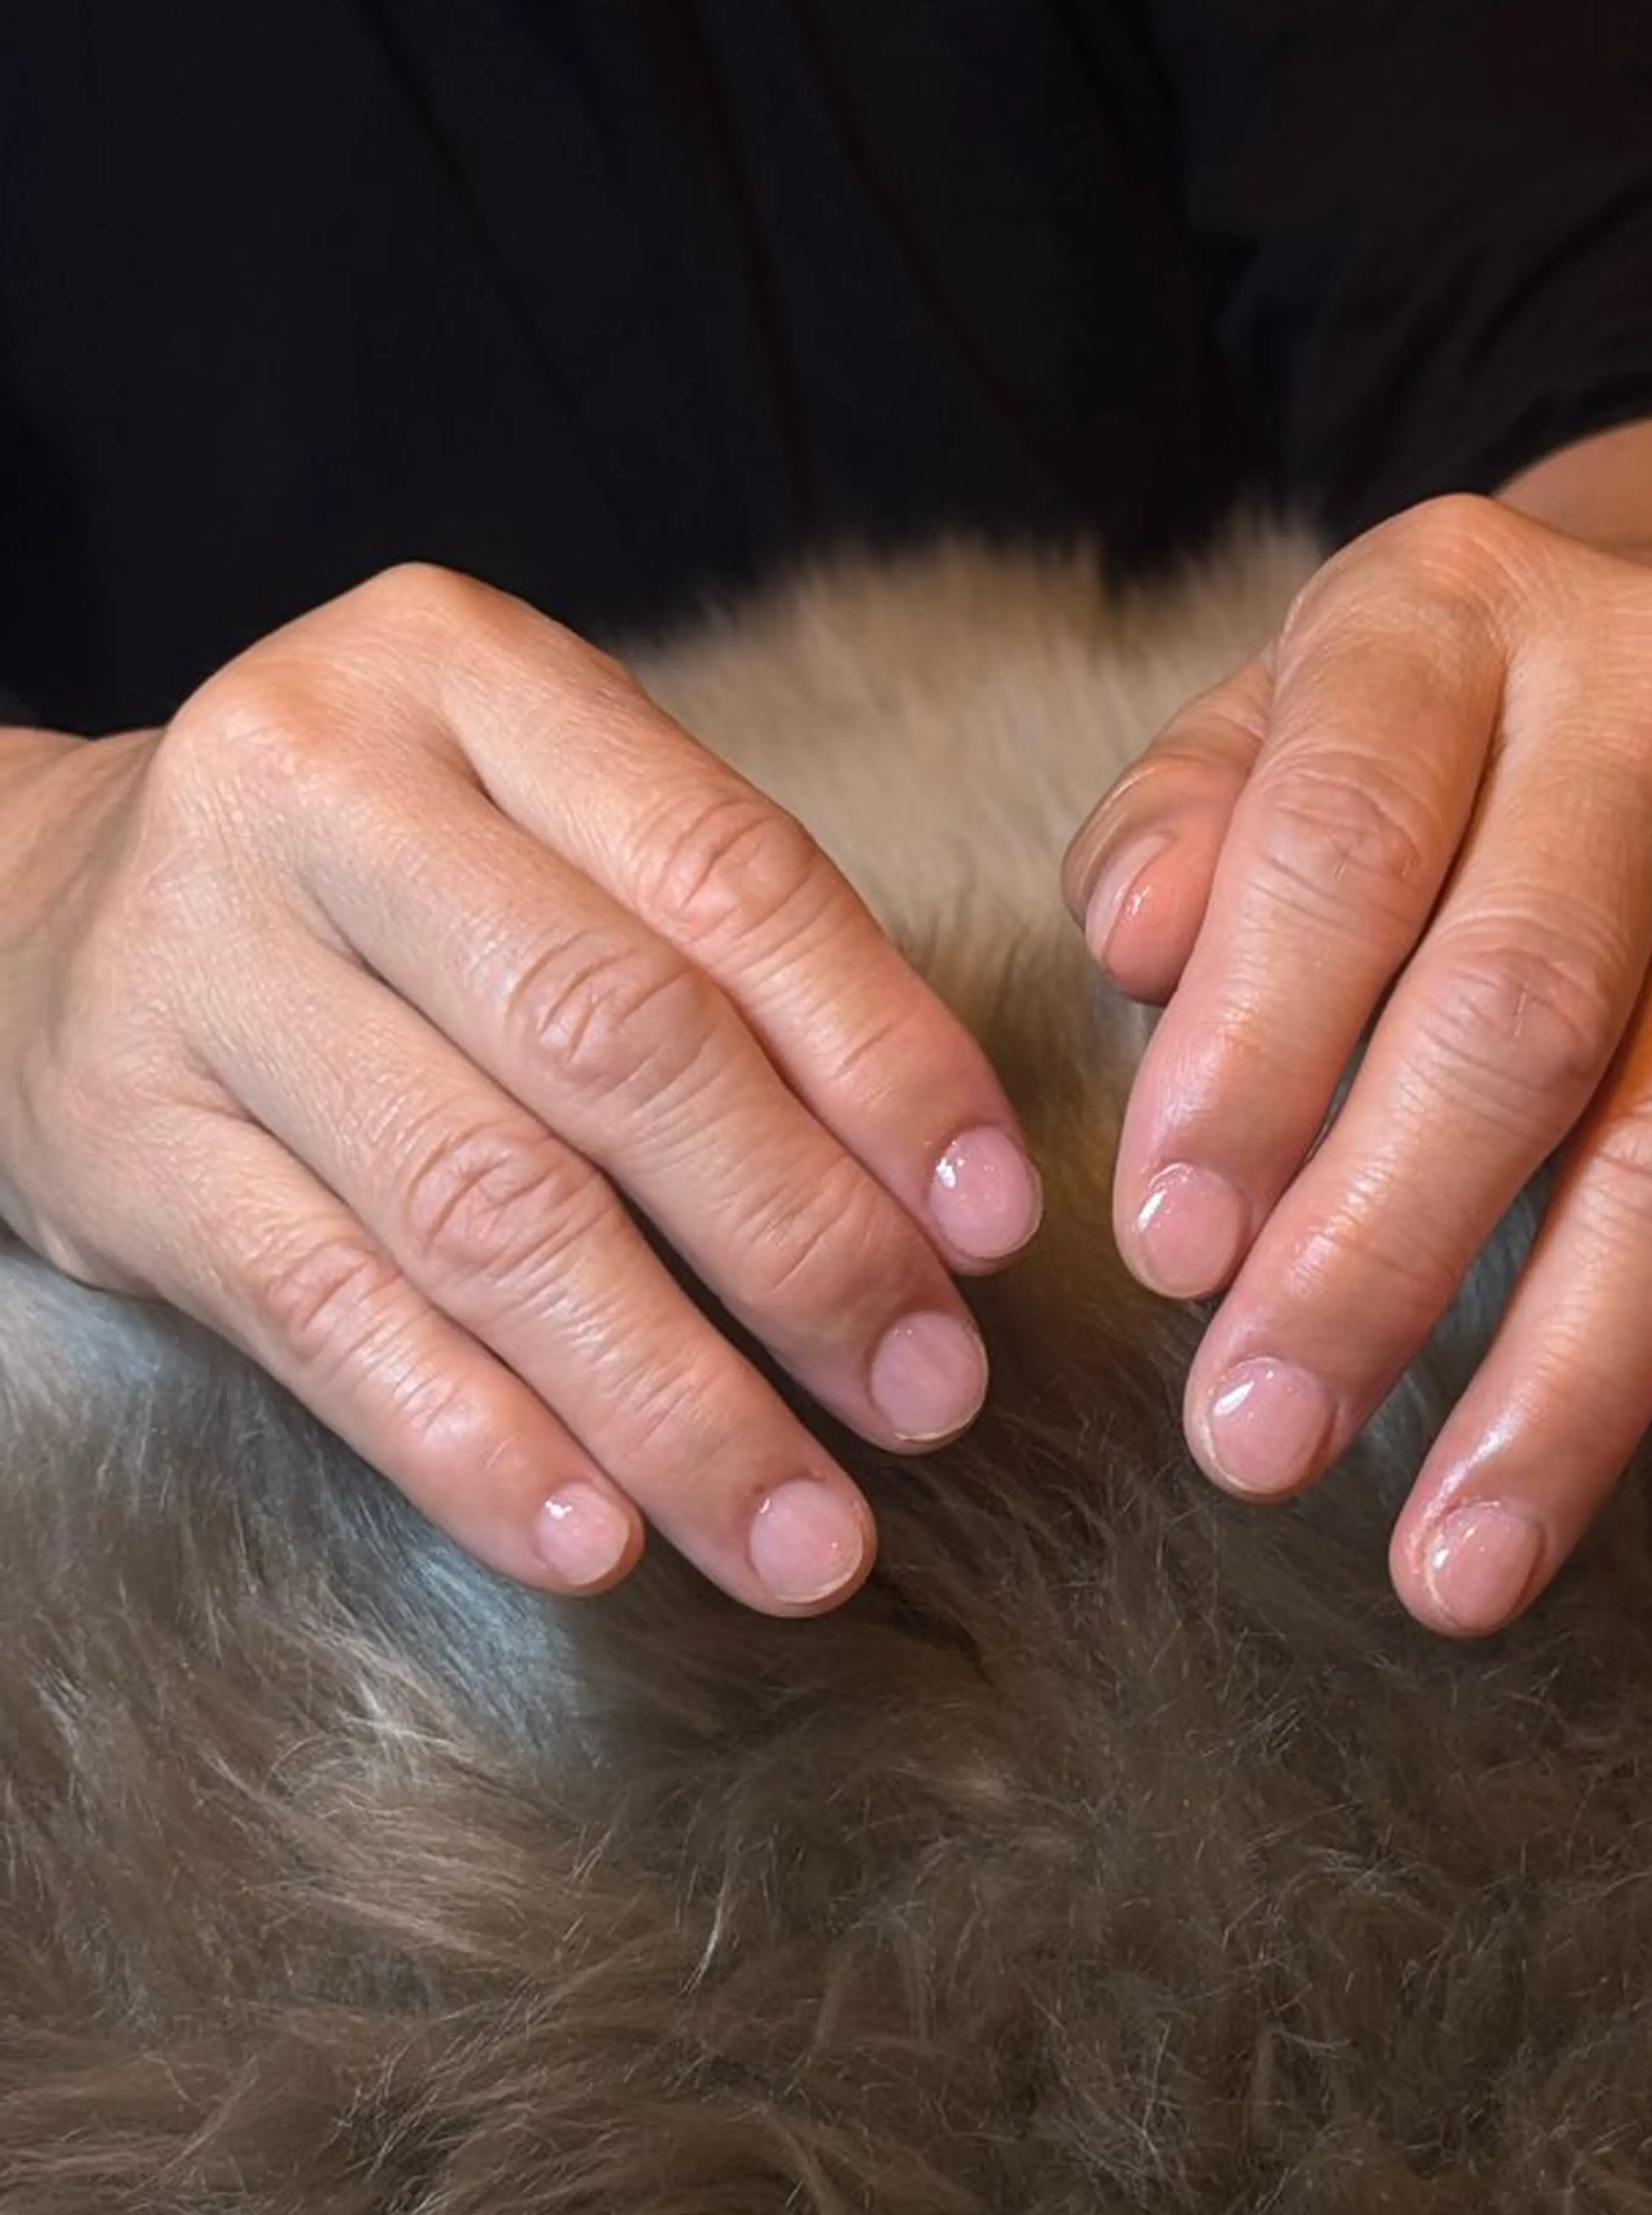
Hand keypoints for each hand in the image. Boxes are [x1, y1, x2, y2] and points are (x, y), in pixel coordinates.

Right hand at [0, 566, 1038, 1611]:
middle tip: (928, 1399)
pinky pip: (332, 1321)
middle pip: (613, 1043)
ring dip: (672, 1400)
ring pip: (484, 1211)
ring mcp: (197, 967)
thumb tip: (949, 1210)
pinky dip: (482, 1444)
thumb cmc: (391, 893)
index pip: (728, 874)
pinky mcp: (119, 1145)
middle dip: (802, 1247)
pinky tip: (600, 1541)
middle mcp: (319, 791)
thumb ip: (736, 971)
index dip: (885, 1062)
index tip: (993, 1227)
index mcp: (467, 673)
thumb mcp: (553, 839)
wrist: (43, 912)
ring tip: (802, 1536)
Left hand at [1062, 494, 1651, 1635]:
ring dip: (1571, 1373)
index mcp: (1449, 613)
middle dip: (1379, 1257)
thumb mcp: (1254, 733)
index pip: (1341, 845)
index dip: (1250, 1060)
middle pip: (1522, 1015)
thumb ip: (1176, 841)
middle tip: (1258, 1444)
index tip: (1163, 1257)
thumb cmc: (1404, 752)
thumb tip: (1137, 946)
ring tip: (1457, 1563)